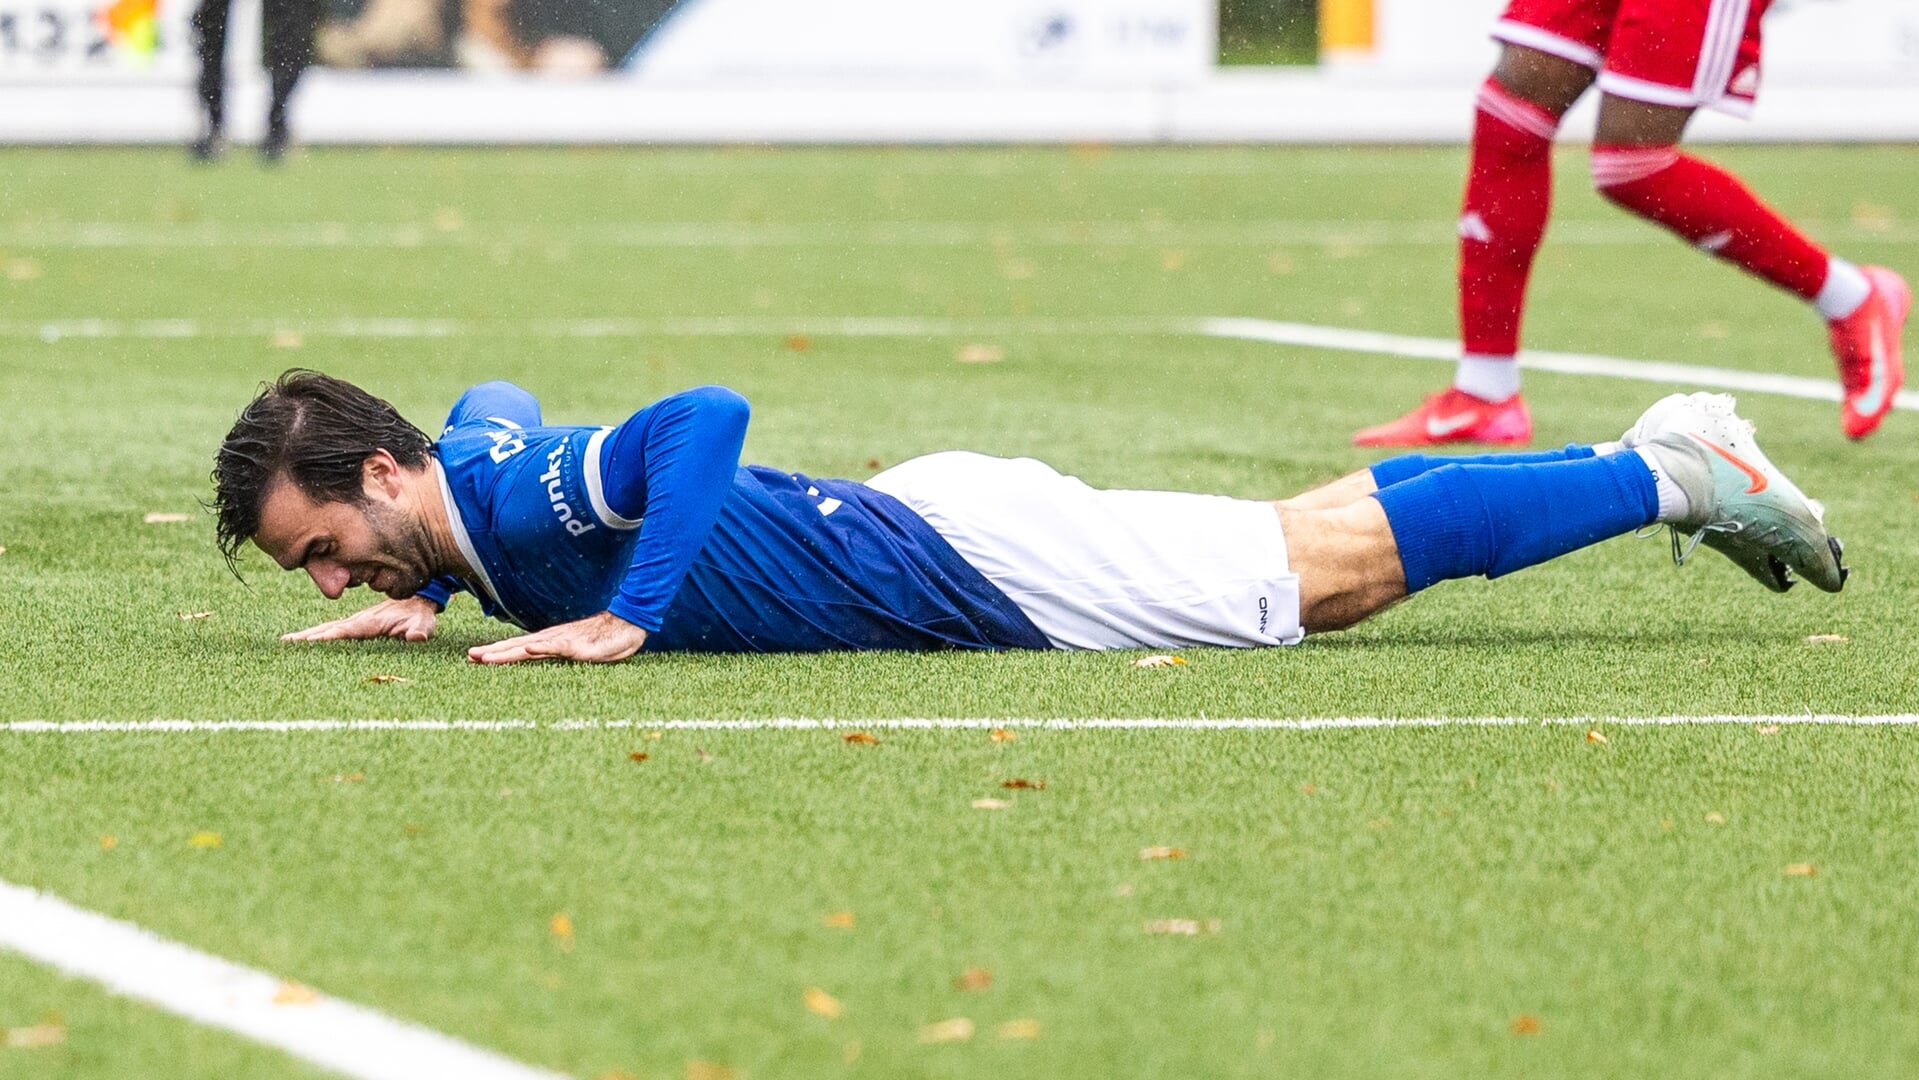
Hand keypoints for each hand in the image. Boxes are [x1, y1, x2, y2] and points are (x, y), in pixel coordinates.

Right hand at [282, 596, 439, 642]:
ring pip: (327, 628)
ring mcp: (355, 621)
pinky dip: (316, 634)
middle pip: (330, 628)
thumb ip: (421, 630)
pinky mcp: (354, 624)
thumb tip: (417, 637)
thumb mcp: (426, 623)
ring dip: (307, 635)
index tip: (312, 641)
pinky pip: (332, 629)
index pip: (349, 630)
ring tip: (285, 642)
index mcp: (372, 622)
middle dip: (310, 635)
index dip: (331, 636)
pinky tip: (302, 641)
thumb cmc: (421, 614)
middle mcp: (359, 620)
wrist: (418, 598)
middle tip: (288, 643)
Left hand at [467, 611, 648, 664]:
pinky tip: (528, 648)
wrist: (629, 623)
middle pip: (516, 647)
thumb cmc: (604, 637)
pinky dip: (542, 647)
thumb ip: (560, 651)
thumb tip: (540, 654)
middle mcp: (552, 639)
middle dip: (492, 652)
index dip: (495, 651)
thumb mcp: (578, 648)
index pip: (517, 647)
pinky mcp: (580, 645)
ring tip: (487, 658)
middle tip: (470, 656)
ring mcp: (564, 641)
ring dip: (507, 652)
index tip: (473, 657)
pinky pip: (558, 646)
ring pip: (531, 647)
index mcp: (549, 641)